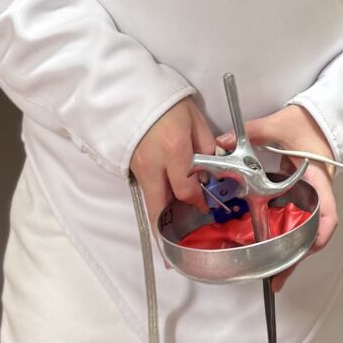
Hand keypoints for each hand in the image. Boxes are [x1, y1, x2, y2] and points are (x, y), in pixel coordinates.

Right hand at [131, 95, 217, 265]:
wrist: (130, 92)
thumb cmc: (168, 103)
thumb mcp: (195, 118)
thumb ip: (207, 145)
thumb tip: (212, 170)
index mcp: (174, 151)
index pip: (188, 189)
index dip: (199, 202)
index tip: (207, 208)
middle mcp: (153, 165)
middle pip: (161, 208)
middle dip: (171, 230)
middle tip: (180, 249)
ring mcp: (138, 169)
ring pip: (150, 205)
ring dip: (161, 224)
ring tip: (168, 244)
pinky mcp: (130, 169)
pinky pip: (145, 194)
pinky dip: (154, 208)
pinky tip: (161, 218)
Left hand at [240, 103, 337, 291]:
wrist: (320, 116)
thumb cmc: (308, 123)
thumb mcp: (280, 125)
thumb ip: (253, 132)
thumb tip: (222, 142)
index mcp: (319, 179)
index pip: (327, 212)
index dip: (320, 233)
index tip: (309, 249)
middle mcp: (317, 193)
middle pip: (313, 233)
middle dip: (297, 257)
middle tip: (278, 278)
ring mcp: (309, 197)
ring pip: (303, 232)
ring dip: (291, 254)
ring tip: (273, 277)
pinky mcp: (299, 195)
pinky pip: (293, 221)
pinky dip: (284, 238)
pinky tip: (269, 252)